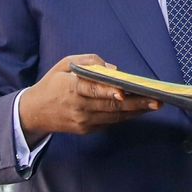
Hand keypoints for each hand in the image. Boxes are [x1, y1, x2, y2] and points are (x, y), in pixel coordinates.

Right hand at [18, 55, 159, 143]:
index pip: (92, 89)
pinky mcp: (87, 130)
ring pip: (114, 116)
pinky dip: (126, 116)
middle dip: (136, 103)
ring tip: (155, 104)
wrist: (34, 113)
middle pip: (111, 106)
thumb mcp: (64, 64)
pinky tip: (140, 110)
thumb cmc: (53, 84)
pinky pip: (110, 123)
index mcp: (71, 88)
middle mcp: (79, 107)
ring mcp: (83, 121)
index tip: (124, 92)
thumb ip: (88, 61)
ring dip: (136, 111)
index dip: (108, 91)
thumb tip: (114, 69)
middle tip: (157, 100)